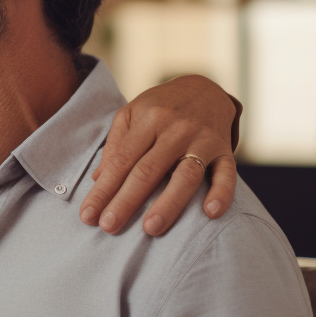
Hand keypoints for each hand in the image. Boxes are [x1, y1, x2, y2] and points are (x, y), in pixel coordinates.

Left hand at [79, 74, 239, 235]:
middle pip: (148, 170)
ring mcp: (203, 140)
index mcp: (149, 120)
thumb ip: (116, 146)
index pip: (121, 160)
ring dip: (169, 204)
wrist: (206, 88)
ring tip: (151, 228)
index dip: (104, 190)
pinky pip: (227, 174)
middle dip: (126, 201)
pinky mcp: (225, 151)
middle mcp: (176, 129)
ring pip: (186, 175)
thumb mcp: (132, 114)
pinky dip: (221, 194)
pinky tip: (209, 213)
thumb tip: (98, 180)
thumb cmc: (160, 107)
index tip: (88, 216)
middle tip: (108, 227)